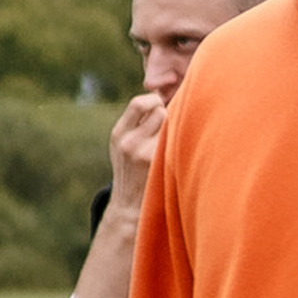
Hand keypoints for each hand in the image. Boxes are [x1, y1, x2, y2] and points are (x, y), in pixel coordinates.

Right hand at [106, 85, 168, 218]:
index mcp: (118, 133)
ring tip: (168, 142)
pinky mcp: (158, 164)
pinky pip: (176, 140)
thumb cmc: (131, 168)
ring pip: (170, 124)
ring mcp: (143, 154)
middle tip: (165, 130)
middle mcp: (128, 142)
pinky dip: (178, 142)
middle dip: (166, 116)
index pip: (139, 103)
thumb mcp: (122, 143)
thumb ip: (135, 122)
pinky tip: (175, 151)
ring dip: (173, 128)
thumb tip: (162, 93)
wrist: (128, 204)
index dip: (153, 101)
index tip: (158, 109)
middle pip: (160, 111)